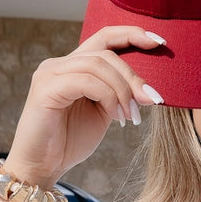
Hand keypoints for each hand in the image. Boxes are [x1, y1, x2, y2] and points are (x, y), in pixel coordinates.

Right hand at [6, 27, 164, 184]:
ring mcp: (49, 73)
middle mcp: (58, 64)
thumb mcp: (103, 113)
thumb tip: (150, 90)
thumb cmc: (69, 141)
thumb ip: (120, 95)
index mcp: (72, 66)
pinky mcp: (45, 88)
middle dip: (133, 76)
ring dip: (123, 90)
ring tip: (131, 115)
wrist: (41, 167)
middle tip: (150, 99)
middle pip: (106, 54)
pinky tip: (115, 117)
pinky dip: (108, 97)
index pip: (104, 38)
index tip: (159, 42)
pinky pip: (86, 81)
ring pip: (98, 65)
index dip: (132, 34)